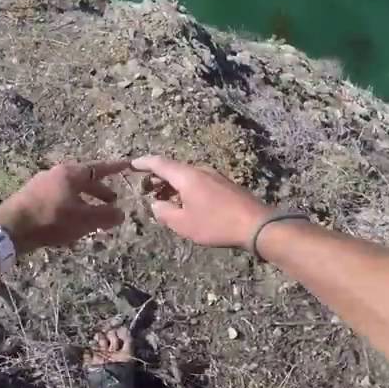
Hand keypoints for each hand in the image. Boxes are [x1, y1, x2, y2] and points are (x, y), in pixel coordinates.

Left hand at [0, 161, 129, 253]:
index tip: (127, 165)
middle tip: (111, 201)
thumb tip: (121, 213)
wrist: (10, 227)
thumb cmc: (51, 219)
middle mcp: (56, 173)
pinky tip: (70, 222)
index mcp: (70, 173)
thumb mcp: (83, 220)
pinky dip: (69, 206)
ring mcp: (40, 184)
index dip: (114, 168)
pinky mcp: (30, 196)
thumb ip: (104, 216)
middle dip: (99, 191)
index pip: (98, 168)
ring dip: (84, 201)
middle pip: (83, 180)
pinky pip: (57, 198)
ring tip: (92, 216)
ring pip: (70, 190)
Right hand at [131, 156, 271, 249]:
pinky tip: (186, 204)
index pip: (160, 163)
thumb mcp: (184, 224)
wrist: (256, 224)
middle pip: (174, 169)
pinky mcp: (225, 185)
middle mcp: (200, 170)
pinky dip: (186, 189)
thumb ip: (164, 213)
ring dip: (172, 185)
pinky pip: (199, 182)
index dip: (144, 163)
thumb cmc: (216, 224)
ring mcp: (215, 176)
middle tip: (146, 189)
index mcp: (187, 176)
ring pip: (187, 176)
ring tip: (164, 199)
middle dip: (157, 177)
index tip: (132, 164)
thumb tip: (155, 205)